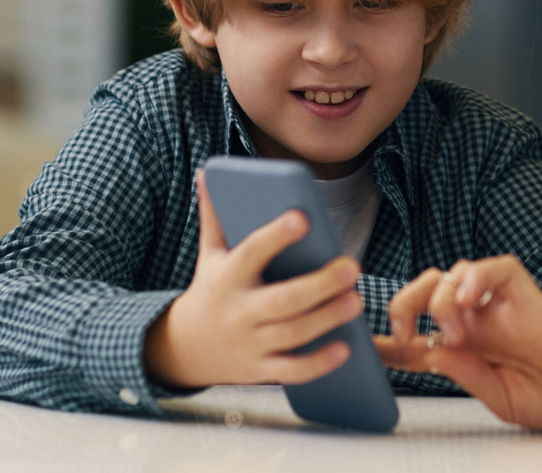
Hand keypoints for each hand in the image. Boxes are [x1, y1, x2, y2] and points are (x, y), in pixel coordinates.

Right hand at [144, 170, 361, 387]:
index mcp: (227, 276)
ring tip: (356, 301)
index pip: (251, 253)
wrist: (185, 348)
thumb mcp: (209, 253)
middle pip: (282, 300)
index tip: (302, 217)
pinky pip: (293, 370)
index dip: (275, 236)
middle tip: (353, 267)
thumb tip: (208, 171)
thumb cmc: (211, 288)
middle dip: (319, 285)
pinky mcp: (260, 369)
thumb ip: (215, 215)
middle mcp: (238, 311)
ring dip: (327, 319)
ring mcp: (249, 343)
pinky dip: (318, 363)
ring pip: (292, 334)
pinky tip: (346, 348)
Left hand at [374, 255, 541, 429]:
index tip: (359, 348)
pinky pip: (489, 267)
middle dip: (401, 307)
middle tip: (406, 334)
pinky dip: (473, 278)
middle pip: (421, 290)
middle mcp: (473, 319)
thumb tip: (430, 351)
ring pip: (448, 274)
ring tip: (453, 332)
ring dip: (438, 300)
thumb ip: (463, 373)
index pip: (414, 336)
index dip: (386, 339)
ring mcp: (495, 302)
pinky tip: (470, 303)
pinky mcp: (520, 289)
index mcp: (464, 347)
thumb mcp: (496, 397)